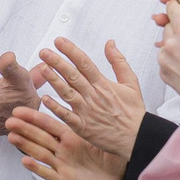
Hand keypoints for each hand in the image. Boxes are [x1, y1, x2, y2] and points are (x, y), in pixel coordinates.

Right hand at [4, 103, 124, 179]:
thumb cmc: (113, 162)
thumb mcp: (103, 140)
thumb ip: (93, 125)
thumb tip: (91, 104)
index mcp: (73, 138)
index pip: (50, 125)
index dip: (34, 118)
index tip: (20, 110)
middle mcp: (64, 151)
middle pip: (40, 137)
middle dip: (24, 128)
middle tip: (9, 121)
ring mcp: (63, 165)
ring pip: (40, 153)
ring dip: (25, 145)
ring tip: (11, 136)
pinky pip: (48, 174)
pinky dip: (36, 168)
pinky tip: (25, 161)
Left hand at [32, 38, 148, 154]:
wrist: (137, 138)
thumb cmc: (133, 112)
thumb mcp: (131, 83)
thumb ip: (119, 62)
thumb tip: (110, 43)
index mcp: (103, 84)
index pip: (84, 63)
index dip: (71, 51)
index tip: (59, 41)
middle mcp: (93, 96)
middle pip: (72, 75)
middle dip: (57, 62)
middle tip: (44, 52)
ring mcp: (86, 111)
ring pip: (67, 93)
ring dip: (54, 80)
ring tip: (42, 68)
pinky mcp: (82, 126)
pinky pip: (66, 116)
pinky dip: (56, 107)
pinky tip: (45, 98)